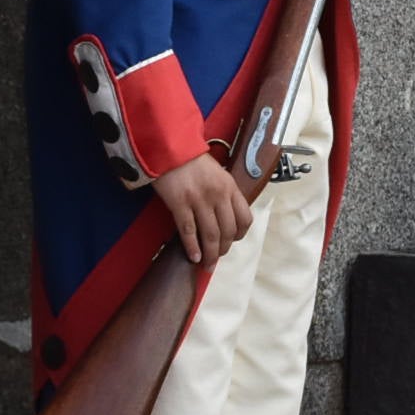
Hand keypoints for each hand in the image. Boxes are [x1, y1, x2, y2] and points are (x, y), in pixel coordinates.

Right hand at [155, 149, 253, 265]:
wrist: (170, 149)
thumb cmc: (192, 162)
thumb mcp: (217, 173)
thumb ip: (224, 194)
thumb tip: (225, 218)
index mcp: (230, 187)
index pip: (245, 218)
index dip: (240, 235)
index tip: (233, 241)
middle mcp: (218, 195)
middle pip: (228, 230)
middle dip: (224, 249)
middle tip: (217, 258)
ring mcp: (199, 200)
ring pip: (211, 234)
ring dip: (210, 254)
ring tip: (207, 264)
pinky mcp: (180, 204)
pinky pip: (189, 231)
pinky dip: (193, 247)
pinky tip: (193, 257)